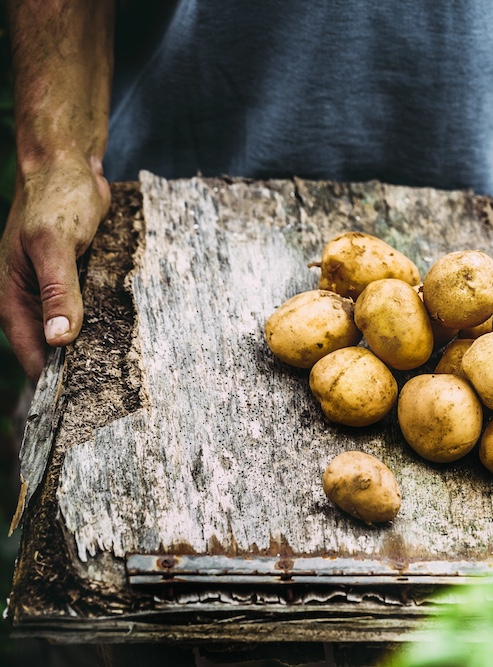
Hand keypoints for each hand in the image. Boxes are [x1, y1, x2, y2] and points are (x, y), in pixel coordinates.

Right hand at [0, 155, 110, 379]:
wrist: (69, 166)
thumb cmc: (55, 199)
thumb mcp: (55, 245)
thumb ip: (58, 292)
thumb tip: (59, 339)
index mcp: (14, 296)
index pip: (32, 352)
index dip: (53, 380)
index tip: (82, 404)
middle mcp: (32, 299)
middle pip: (54, 348)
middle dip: (78, 369)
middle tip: (114, 395)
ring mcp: (54, 291)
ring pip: (74, 332)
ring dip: (94, 347)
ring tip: (127, 375)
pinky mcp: (78, 280)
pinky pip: (90, 310)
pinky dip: (106, 323)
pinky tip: (131, 338)